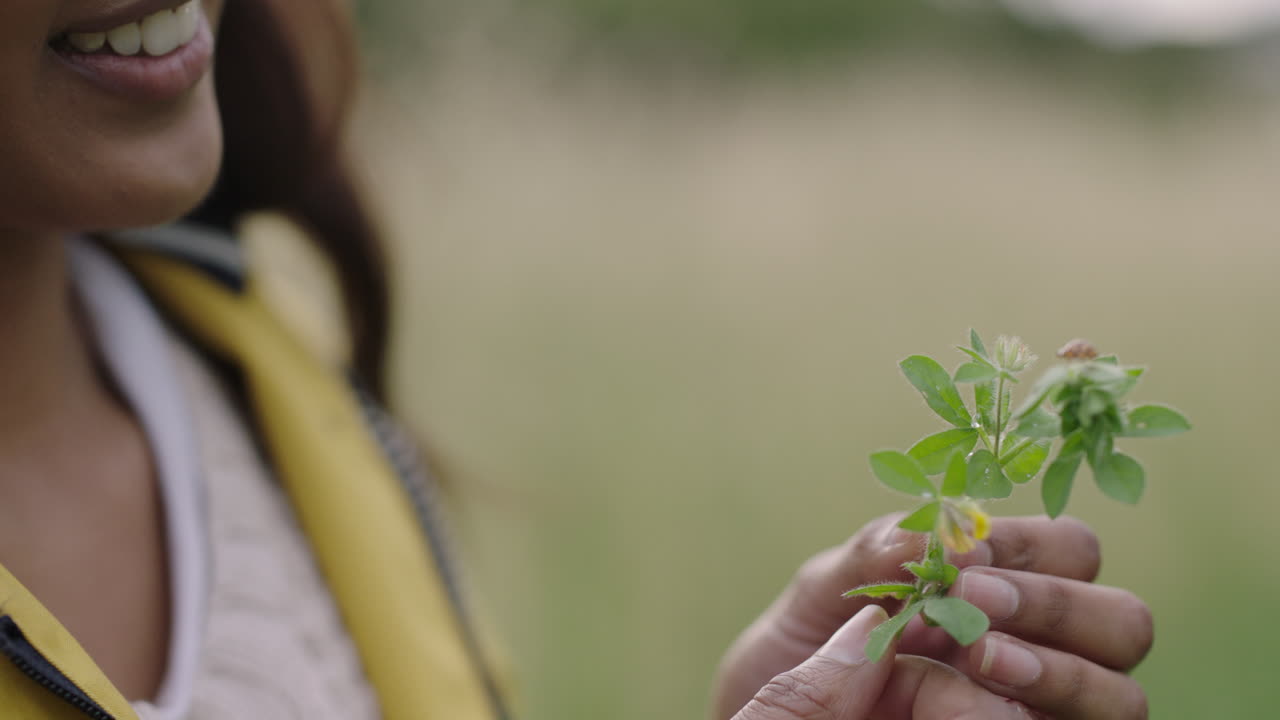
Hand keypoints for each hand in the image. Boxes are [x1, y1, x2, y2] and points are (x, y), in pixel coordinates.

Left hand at [713, 515, 1150, 718]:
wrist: (769, 716)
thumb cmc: (799, 655)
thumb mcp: (820, 597)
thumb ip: (874, 555)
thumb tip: (936, 527)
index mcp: (1004, 589)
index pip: (1070, 550)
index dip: (1025, 547)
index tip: (957, 557)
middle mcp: (1042, 651)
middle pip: (1123, 620)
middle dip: (1054, 607)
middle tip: (972, 605)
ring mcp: (1041, 710)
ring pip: (1120, 696)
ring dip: (1055, 671)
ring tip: (978, 657)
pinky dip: (1019, 716)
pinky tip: (947, 704)